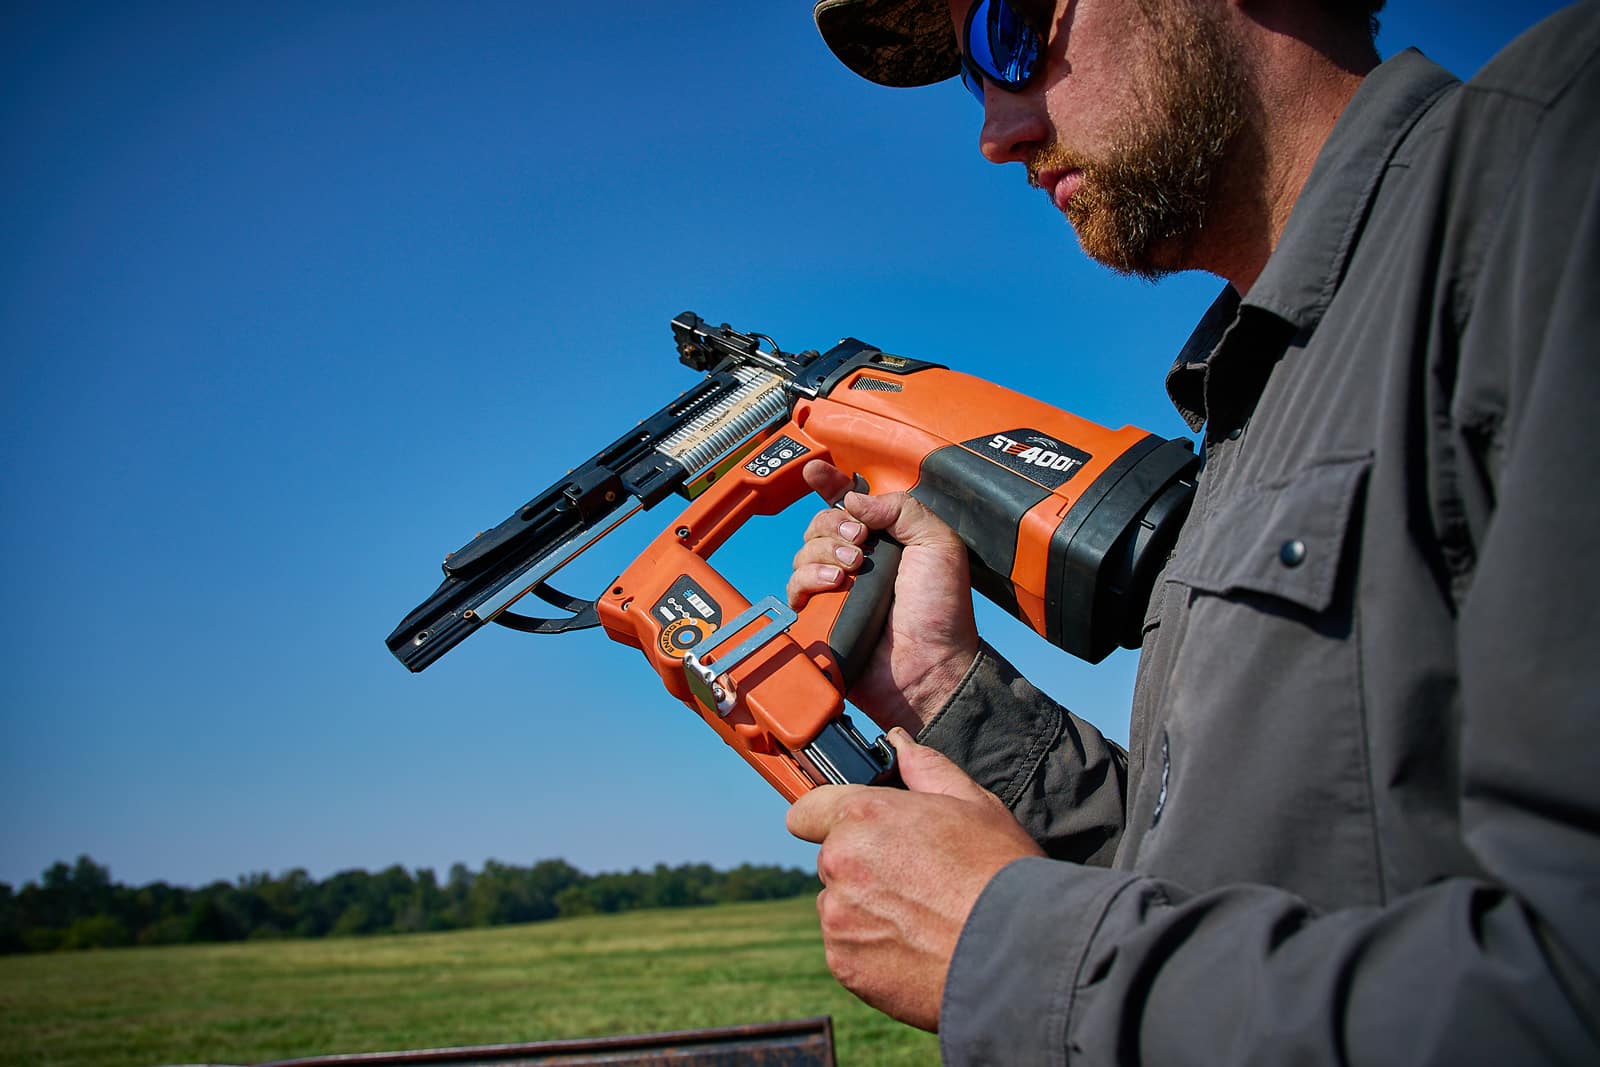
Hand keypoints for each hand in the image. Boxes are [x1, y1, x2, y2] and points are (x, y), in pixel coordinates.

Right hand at [786, 460, 978, 733]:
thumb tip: (852, 501)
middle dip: (833, 526)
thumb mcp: (938, 545)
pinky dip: (808, 580)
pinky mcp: (821, 615)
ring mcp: (836, 588)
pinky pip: (795, 588)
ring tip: (850, 571)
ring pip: (803, 552)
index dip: (829, 484)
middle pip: (819, 523)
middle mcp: (857, 559)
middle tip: (859, 543)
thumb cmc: (942, 611)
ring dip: (823, 552)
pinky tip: (832, 586)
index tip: (815, 470)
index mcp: (886, 539)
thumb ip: (901, 510)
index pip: (848, 503)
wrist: (931, 666)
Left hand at [787, 728, 1044, 1030]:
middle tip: (915, 879)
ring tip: (921, 919)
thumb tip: (899, 745)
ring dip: (865, 910)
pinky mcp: (844, 964)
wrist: (1020, 954)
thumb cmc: (1001, 873)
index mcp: (864, 816)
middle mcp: (840, 863)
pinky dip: (872, 951)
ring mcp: (839, 917)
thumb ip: (926, 770)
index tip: (851, 831)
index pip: (807, 809)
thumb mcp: (974, 804)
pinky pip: (847, 949)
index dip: (827, 817)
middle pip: (832, 860)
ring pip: (839, 906)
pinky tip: (915, 948)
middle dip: (862, 866)